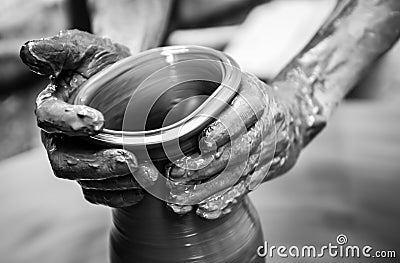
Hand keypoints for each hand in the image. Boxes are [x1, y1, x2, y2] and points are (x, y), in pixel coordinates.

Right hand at [20, 30, 157, 206]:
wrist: (129, 77)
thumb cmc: (103, 62)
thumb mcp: (84, 48)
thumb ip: (58, 50)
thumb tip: (30, 53)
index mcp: (54, 109)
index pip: (49, 119)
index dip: (68, 123)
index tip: (97, 121)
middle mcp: (63, 138)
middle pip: (66, 162)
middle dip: (95, 165)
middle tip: (128, 160)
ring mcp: (82, 158)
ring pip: (87, 182)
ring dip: (115, 181)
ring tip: (144, 172)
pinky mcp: (99, 174)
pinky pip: (102, 194)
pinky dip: (121, 195)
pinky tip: (140, 189)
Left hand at [166, 72, 301, 218]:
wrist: (294, 115)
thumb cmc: (252, 97)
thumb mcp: (237, 81)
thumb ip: (213, 89)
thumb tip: (173, 100)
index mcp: (257, 98)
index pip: (240, 116)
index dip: (222, 131)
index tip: (202, 145)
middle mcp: (267, 126)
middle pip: (238, 150)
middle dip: (206, 166)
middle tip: (175, 174)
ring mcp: (270, 151)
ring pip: (240, 174)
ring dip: (210, 189)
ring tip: (182, 198)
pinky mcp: (267, 170)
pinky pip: (246, 187)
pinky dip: (225, 201)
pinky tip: (206, 210)